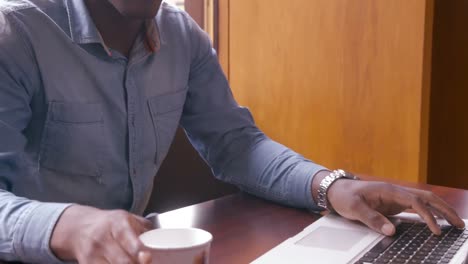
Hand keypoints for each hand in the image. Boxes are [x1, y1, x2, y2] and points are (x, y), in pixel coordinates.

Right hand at [51, 205, 152, 263]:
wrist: (80, 228)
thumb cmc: (110, 224)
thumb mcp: (128, 219)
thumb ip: (145, 229)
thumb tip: (160, 240)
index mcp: (117, 224)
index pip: (128, 240)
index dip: (139, 252)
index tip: (147, 258)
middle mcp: (103, 239)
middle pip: (123, 261)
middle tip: (146, 262)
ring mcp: (93, 254)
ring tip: (135, 263)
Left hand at [326, 180, 464, 235]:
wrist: (336, 190)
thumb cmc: (345, 196)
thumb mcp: (354, 208)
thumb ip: (372, 219)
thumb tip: (391, 231)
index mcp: (389, 190)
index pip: (415, 202)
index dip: (428, 216)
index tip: (436, 230)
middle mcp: (396, 192)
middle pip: (426, 198)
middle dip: (444, 209)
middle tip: (458, 224)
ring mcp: (395, 198)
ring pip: (423, 202)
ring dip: (439, 211)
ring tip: (454, 224)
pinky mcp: (393, 205)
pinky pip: (415, 209)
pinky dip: (427, 215)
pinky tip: (435, 224)